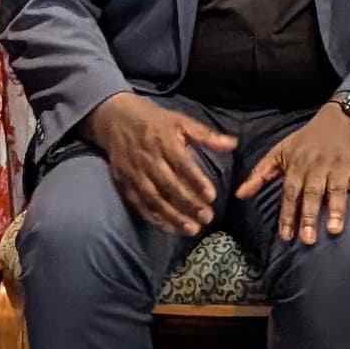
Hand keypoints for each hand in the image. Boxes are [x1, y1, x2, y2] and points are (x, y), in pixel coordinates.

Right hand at [88, 92, 233, 235]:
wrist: (116, 118)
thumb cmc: (155, 121)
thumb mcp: (181, 121)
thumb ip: (206, 135)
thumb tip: (233, 144)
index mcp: (164, 141)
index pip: (182, 164)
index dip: (196, 181)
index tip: (212, 196)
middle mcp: (148, 159)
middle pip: (169, 186)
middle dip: (188, 204)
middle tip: (207, 218)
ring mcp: (134, 173)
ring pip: (154, 199)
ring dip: (172, 217)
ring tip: (192, 229)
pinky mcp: (124, 183)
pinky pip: (139, 204)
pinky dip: (154, 218)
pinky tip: (169, 228)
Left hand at [241, 100, 349, 249]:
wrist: (342, 119)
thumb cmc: (307, 141)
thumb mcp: (280, 152)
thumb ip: (260, 174)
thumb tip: (239, 194)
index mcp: (298, 166)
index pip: (290, 193)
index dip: (288, 215)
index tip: (285, 236)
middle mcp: (318, 167)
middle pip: (312, 194)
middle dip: (310, 216)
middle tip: (308, 240)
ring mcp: (340, 168)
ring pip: (337, 190)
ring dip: (337, 210)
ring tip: (335, 230)